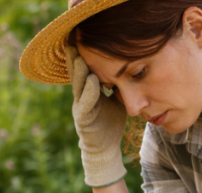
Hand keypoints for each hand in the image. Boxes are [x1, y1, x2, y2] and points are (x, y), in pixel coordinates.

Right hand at [65, 45, 128, 187]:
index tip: (82, 38)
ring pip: (78, 84)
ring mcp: (81, 107)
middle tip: (74, 39)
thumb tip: (127, 67)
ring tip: (78, 55)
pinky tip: (92, 80)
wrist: (106, 147)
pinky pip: (86, 102)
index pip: (84, 68)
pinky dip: (89, 91)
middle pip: (77, 72)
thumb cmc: (110, 121)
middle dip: (75, 57)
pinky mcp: (83, 118)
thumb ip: (115, 84)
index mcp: (88, 90)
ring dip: (78, 70)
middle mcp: (81, 96)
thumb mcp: (114, 98)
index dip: (82, 54)